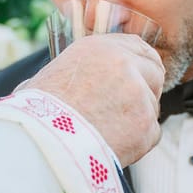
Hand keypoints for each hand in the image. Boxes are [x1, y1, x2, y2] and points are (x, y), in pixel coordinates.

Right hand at [21, 34, 163, 165]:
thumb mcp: (52, 75)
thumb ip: (76, 71)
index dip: (140, 63)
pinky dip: (137, 142)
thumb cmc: (38, 114)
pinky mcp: (146, 125)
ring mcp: (139, 95)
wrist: (42, 143)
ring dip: (138, 118)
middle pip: (154, 72)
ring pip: (152, 105)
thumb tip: (68, 82)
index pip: (138, 46)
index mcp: (100, 48)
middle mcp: (124, 65)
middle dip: (146, 89)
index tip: (139, 76)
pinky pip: (151, 133)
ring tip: (109, 132)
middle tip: (129, 108)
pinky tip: (114, 146)